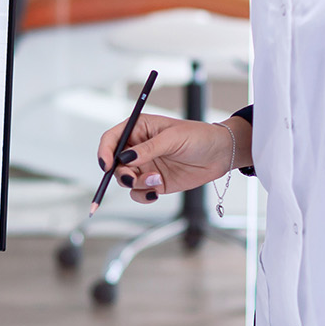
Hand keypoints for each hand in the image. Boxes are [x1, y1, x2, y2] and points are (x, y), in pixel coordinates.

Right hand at [96, 114, 238, 203]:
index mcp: (139, 129)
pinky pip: (138, 193)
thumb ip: (148, 149)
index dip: (104, 152)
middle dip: (121, 173)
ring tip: (155, 181)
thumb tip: (126, 158)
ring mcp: (146, 166)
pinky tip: (156, 191)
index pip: (111, 139)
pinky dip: (143, 195)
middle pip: (115, 164)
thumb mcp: (173, 138)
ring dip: (136, 184)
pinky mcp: (154, 182)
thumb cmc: (198, 137)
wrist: (220, 155)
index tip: (106, 165)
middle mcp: (138, 148)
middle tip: (132, 177)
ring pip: (125, 180)